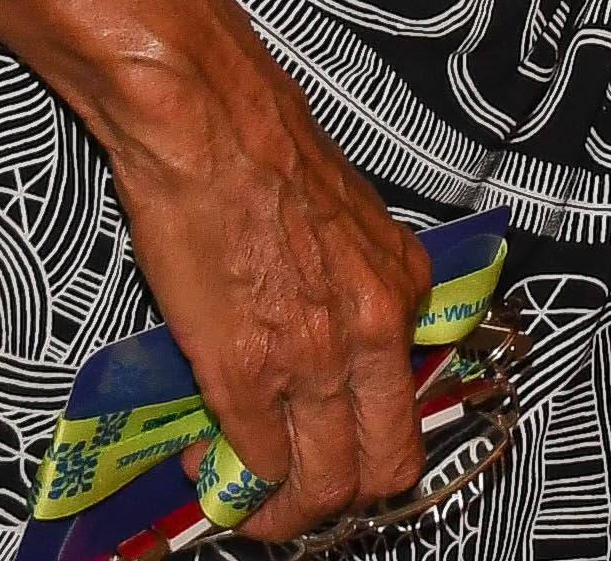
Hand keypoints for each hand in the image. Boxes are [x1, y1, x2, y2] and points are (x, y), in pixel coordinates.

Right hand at [0, 0, 432, 539]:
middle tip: (293, 499)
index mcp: (398, 286)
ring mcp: (313, 356)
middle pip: (384, 471)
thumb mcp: (341, 215)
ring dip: (284, 508)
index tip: (333, 459)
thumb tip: (336, 342)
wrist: (198, 102)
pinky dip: (233, 477)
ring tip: (248, 493)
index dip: (370, 454)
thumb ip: (352, 284)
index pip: (412, 412)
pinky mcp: (246, 368)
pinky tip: (212, 463)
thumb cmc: (254, 139)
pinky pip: (256, 459)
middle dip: (337, 502)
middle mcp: (372, 327)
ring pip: (325, 485)